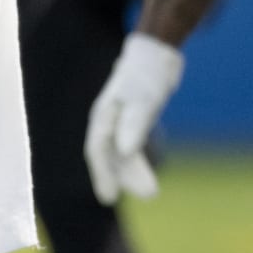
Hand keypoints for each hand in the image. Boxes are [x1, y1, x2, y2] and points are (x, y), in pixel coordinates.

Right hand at [86, 33, 183, 204]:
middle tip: (146, 197)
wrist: (154, 53)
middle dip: (122, 178)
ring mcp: (118, 119)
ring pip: (119, 151)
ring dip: (130, 172)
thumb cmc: (145, 76)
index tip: (109, 198)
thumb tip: (124, 152)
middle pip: (109, 154)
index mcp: (103, 115)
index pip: (98, 150)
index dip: (102, 174)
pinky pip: (127, 145)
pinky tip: (142, 170)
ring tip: (149, 192)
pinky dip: (133, 161)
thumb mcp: (143, 101)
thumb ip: (132, 125)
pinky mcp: (131, 118)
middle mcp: (106, 119)